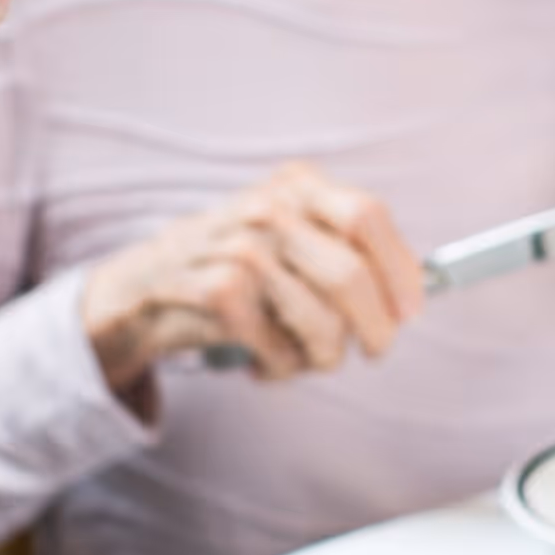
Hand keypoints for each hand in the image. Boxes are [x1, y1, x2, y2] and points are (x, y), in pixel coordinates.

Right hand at [80, 161, 424, 391]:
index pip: (368, 217)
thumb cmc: (228, 268)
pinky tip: (261, 362)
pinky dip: (279, 368)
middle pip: (352, 276)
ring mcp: (238, 249)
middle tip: (374, 348)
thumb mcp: (285, 234)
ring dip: (321, 356)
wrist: (139, 289)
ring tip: (301, 356)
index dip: (400, 269)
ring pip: (323, 323)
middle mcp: (267, 208)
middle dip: (375, 327)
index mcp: (294, 186)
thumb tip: (415, 290)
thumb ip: (345, 249)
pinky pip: (280, 351)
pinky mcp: (214, 294)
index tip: (411, 309)